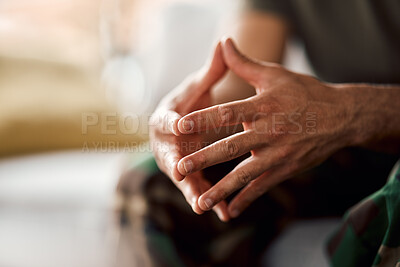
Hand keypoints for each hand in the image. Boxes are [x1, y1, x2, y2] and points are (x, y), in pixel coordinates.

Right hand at [149, 42, 230, 220]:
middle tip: (180, 172)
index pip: (165, 120)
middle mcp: (166, 145)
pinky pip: (199, 191)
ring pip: (185, 180)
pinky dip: (210, 201)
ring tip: (204, 207)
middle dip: (176, 165)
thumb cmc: (190, 106)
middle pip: (170, 156)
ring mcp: (176, 164)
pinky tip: (224, 213)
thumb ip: (210, 71)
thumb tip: (224, 42)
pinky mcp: (189, 178)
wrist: (184, 128)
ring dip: (194, 193)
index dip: (170, 122)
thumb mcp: (198, 89)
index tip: (177, 125)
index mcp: (165, 120)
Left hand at [176, 38, 353, 217]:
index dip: (202, 119)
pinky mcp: (285, 169)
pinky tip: (229, 211)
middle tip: (180, 168)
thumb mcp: (274, 74)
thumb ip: (244, 64)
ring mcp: (277, 154)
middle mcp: (269, 132)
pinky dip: (246, 199)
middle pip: (231, 147)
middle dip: (204, 159)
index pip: (226, 113)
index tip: (178, 126)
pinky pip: (262, 187)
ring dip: (221, 189)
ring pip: (244, 174)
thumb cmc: (303, 92)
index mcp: (263, 106)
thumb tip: (224, 42)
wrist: (340, 117)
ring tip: (200, 202)